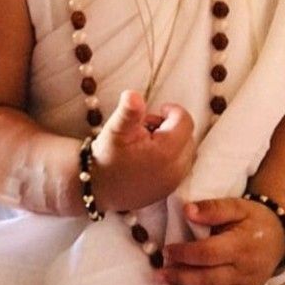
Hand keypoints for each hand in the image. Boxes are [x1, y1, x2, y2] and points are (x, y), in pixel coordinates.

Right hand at [92, 90, 194, 210]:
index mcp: (166, 152)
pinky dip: (170, 157)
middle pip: (187, 135)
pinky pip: (181, 166)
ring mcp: (174, 182)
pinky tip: (149, 157)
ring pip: (186, 151)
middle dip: (170, 126)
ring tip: (146, 143)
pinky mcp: (170, 190)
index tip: (155, 111)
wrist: (96, 190)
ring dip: (172, 142)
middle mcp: (176, 169)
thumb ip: (129, 112)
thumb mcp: (115, 130)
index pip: (185, 121)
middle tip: (146, 128)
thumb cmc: (106, 158)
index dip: (171, 111)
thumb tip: (133, 95)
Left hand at [159, 198, 284, 284]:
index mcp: (241, 245)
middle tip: (159, 274)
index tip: (167, 250)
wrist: (280, 237)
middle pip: (209, 279)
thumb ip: (212, 208)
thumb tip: (187, 210)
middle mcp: (244, 270)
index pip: (208, 253)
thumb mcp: (237, 206)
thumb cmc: (254, 219)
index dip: (185, 254)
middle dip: (181, 278)